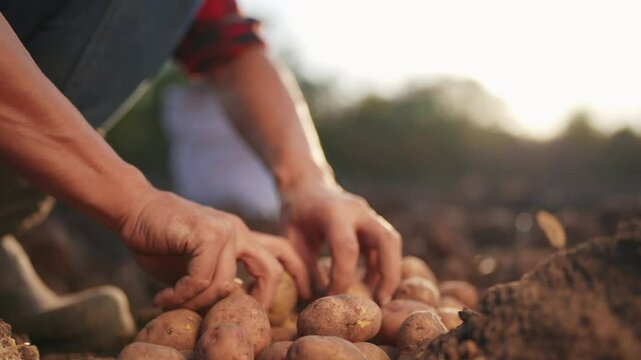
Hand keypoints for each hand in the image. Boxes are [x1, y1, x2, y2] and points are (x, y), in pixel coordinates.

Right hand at [118, 189, 286, 309]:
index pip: (281, 254)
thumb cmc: (160, 241)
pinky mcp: (207, 233)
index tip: (271, 311)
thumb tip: (230, 305)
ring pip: (222, 284)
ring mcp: (225, 230)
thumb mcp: (192, 269)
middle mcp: (238, 232)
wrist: (132, 209)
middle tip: (233, 319)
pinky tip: (161, 298)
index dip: (291, 280)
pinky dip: (179, 295)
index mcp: (240, 237)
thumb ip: (213, 283)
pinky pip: (200, 279)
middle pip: (270, 271)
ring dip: (194, 302)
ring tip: (168, 303)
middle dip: (262, 301)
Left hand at [281, 181, 401, 304]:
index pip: (346, 248)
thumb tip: (314, 297)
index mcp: (333, 212)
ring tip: (380, 297)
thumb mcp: (291, 238)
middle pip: (386, 240)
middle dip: (388, 273)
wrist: (306, 185)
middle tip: (380, 301)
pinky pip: (385, 245)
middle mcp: (357, 210)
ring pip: (392, 241)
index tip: (331, 296)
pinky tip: (370, 283)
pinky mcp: (373, 222)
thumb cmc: (296, 213)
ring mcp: (369, 214)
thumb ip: (303, 267)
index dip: (342, 277)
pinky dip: (381, 265)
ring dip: (391, 271)